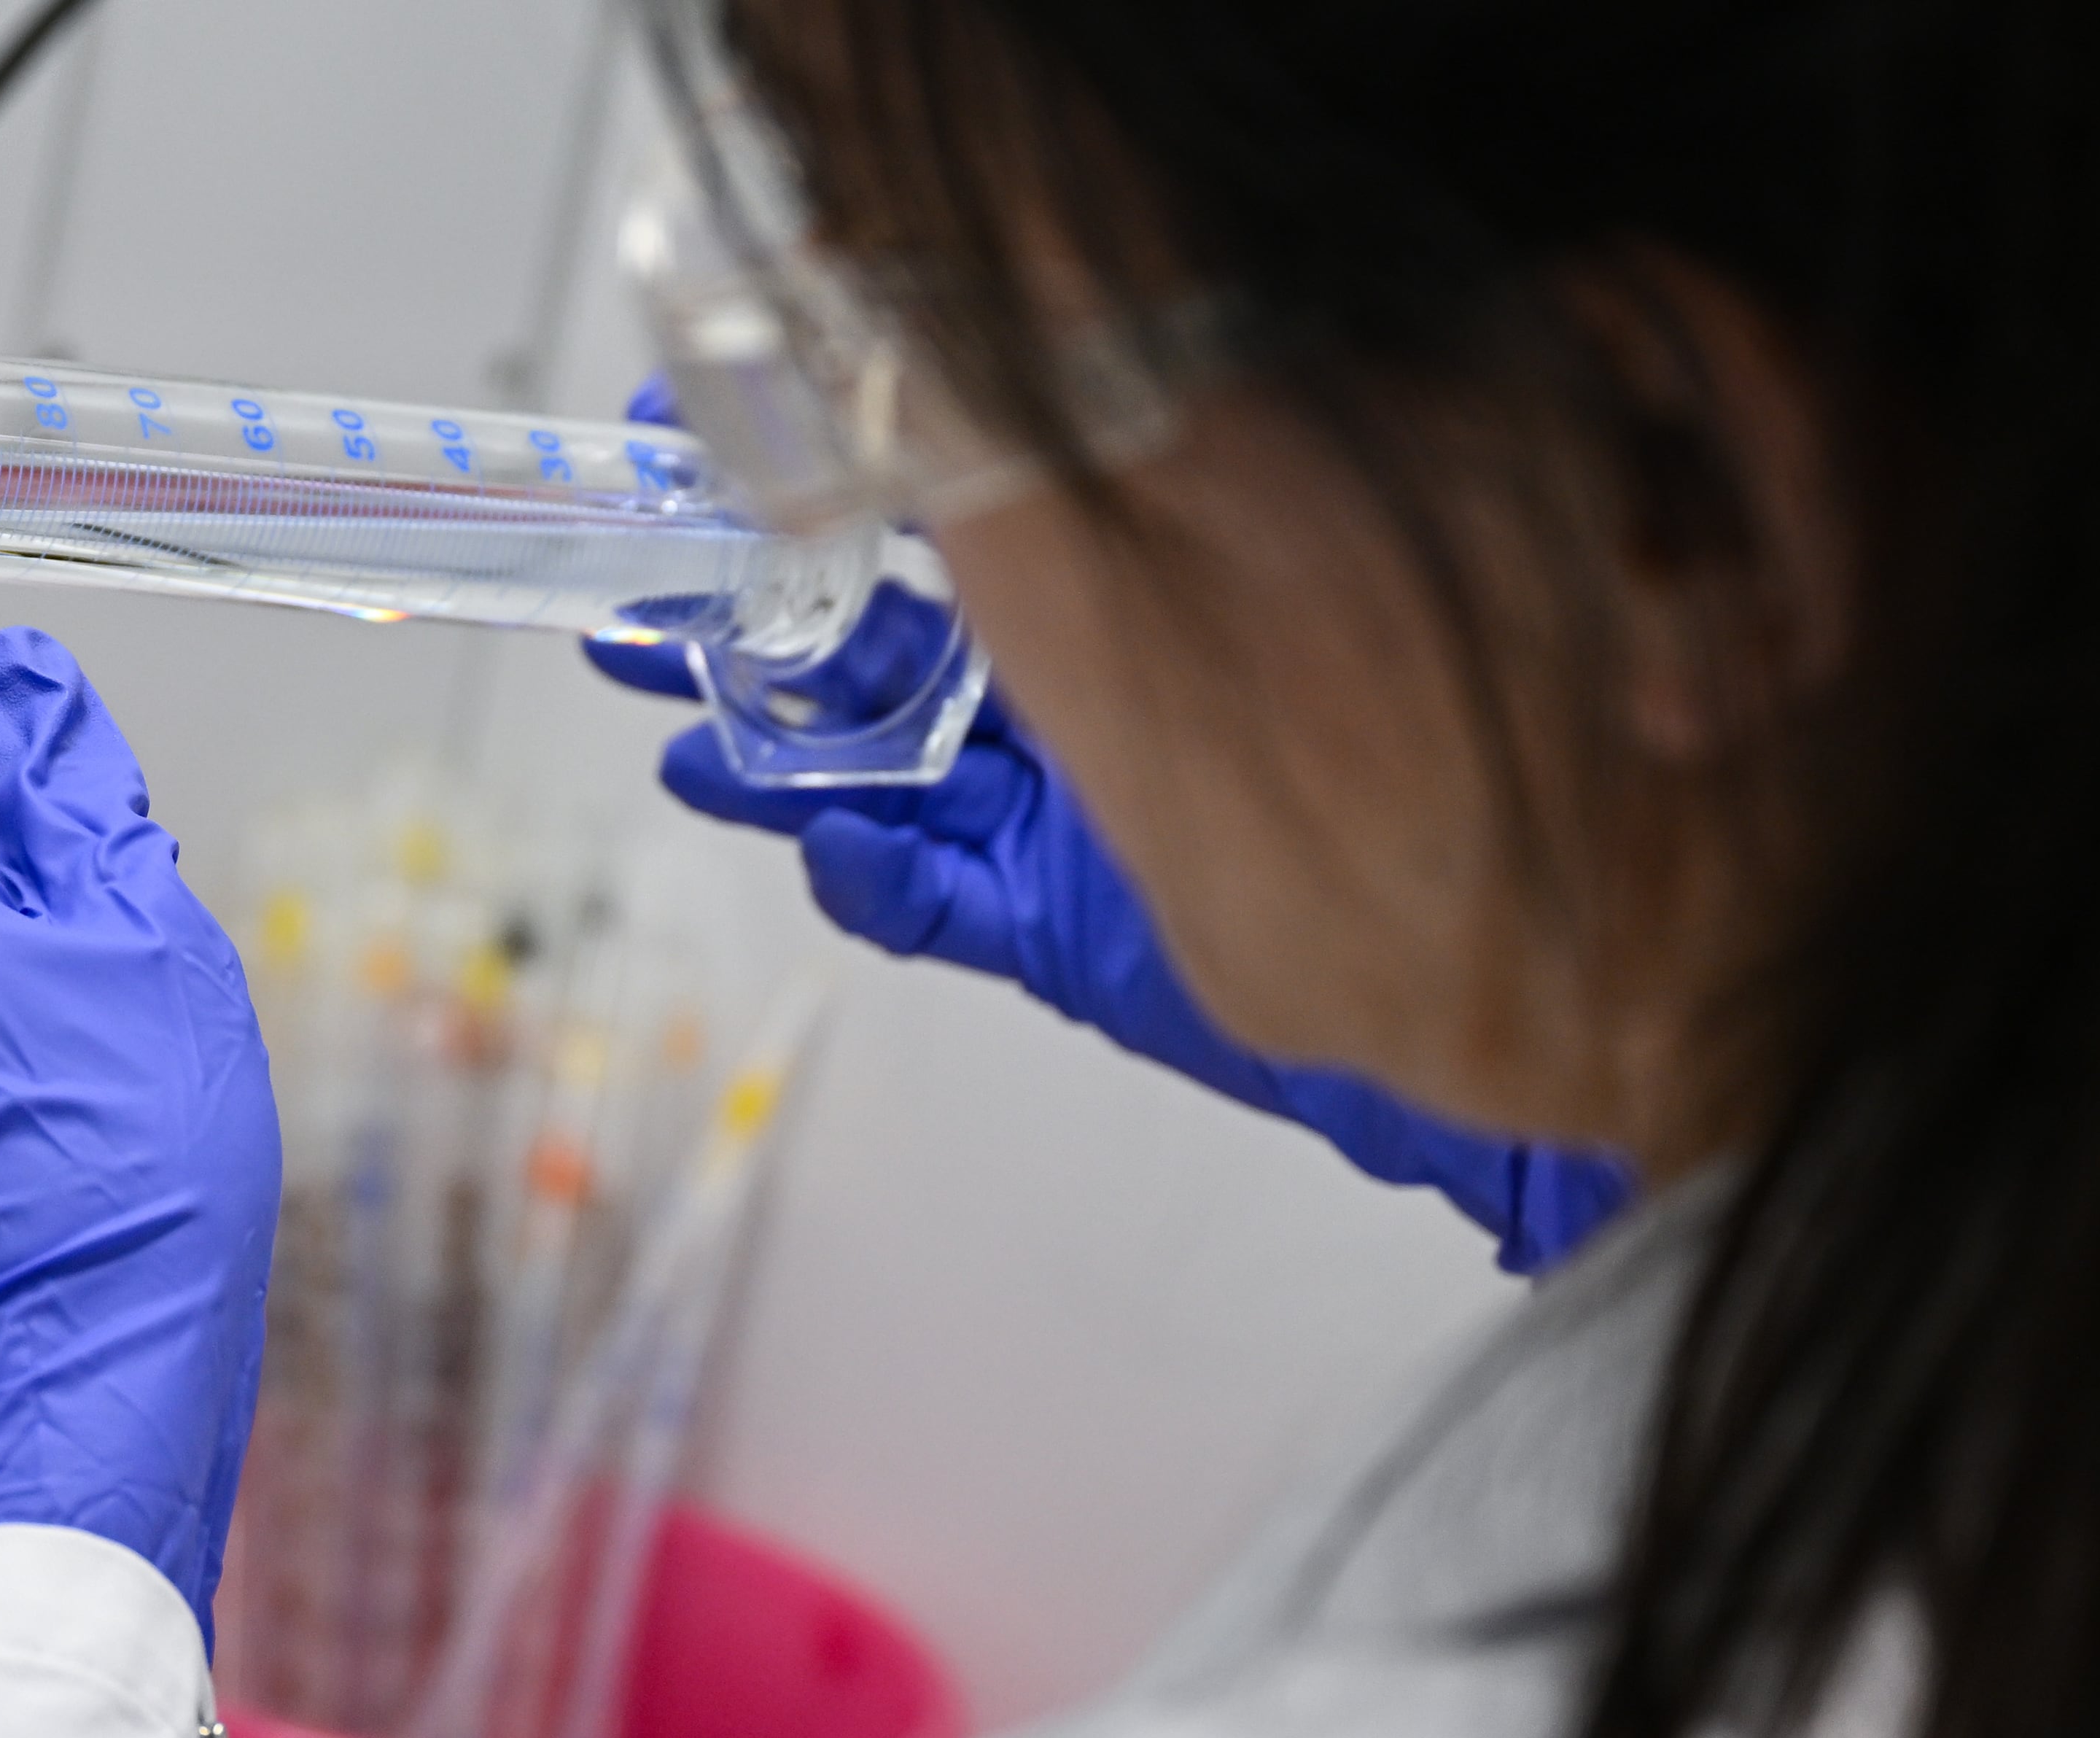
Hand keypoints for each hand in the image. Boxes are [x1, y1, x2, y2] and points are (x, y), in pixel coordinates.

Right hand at [593, 387, 1627, 1271]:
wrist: (1474, 941)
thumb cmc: (1385, 769)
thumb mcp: (1226, 621)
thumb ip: (1094, 566)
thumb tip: (987, 463)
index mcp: (1097, 595)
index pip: (919, 515)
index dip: (802, 474)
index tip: (701, 435)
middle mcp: (1056, 694)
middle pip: (860, 644)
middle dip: (737, 618)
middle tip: (626, 596)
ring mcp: (1040, 811)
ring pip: (868, 765)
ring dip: (762, 742)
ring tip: (670, 714)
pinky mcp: (1047, 920)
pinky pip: (930, 896)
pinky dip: (867, 870)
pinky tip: (806, 836)